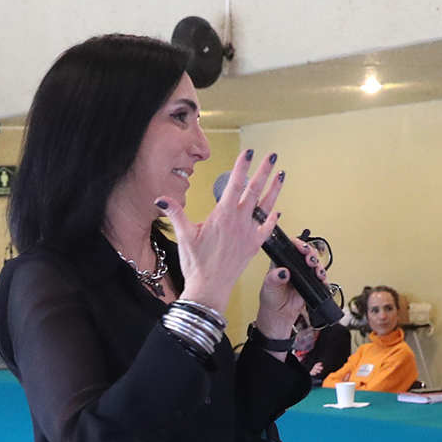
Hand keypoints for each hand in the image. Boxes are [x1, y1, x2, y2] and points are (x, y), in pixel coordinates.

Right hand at [162, 149, 282, 312]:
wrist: (209, 288)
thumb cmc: (196, 264)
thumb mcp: (184, 236)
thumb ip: (175, 213)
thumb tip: (161, 199)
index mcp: (223, 215)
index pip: (234, 183)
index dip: (242, 166)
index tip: (249, 152)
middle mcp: (239, 221)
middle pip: (255, 190)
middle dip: (264, 171)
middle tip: (271, 156)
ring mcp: (249, 233)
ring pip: (266, 206)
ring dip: (274, 189)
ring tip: (281, 174)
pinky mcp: (254, 246)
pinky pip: (267, 228)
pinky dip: (273, 218)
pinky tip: (277, 211)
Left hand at [254, 242, 322, 345]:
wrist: (279, 315)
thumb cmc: (271, 299)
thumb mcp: (269, 287)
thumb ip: (274, 279)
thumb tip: (283, 272)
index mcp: (281, 262)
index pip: (290, 247)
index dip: (298, 244)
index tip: (301, 248)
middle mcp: (294, 266)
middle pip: (306, 252)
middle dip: (311, 252)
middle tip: (310, 260)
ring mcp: (304, 274)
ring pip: (315, 263)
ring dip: (318, 265)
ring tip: (316, 271)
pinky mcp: (311, 284)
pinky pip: (320, 277)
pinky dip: (323, 277)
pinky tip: (321, 279)